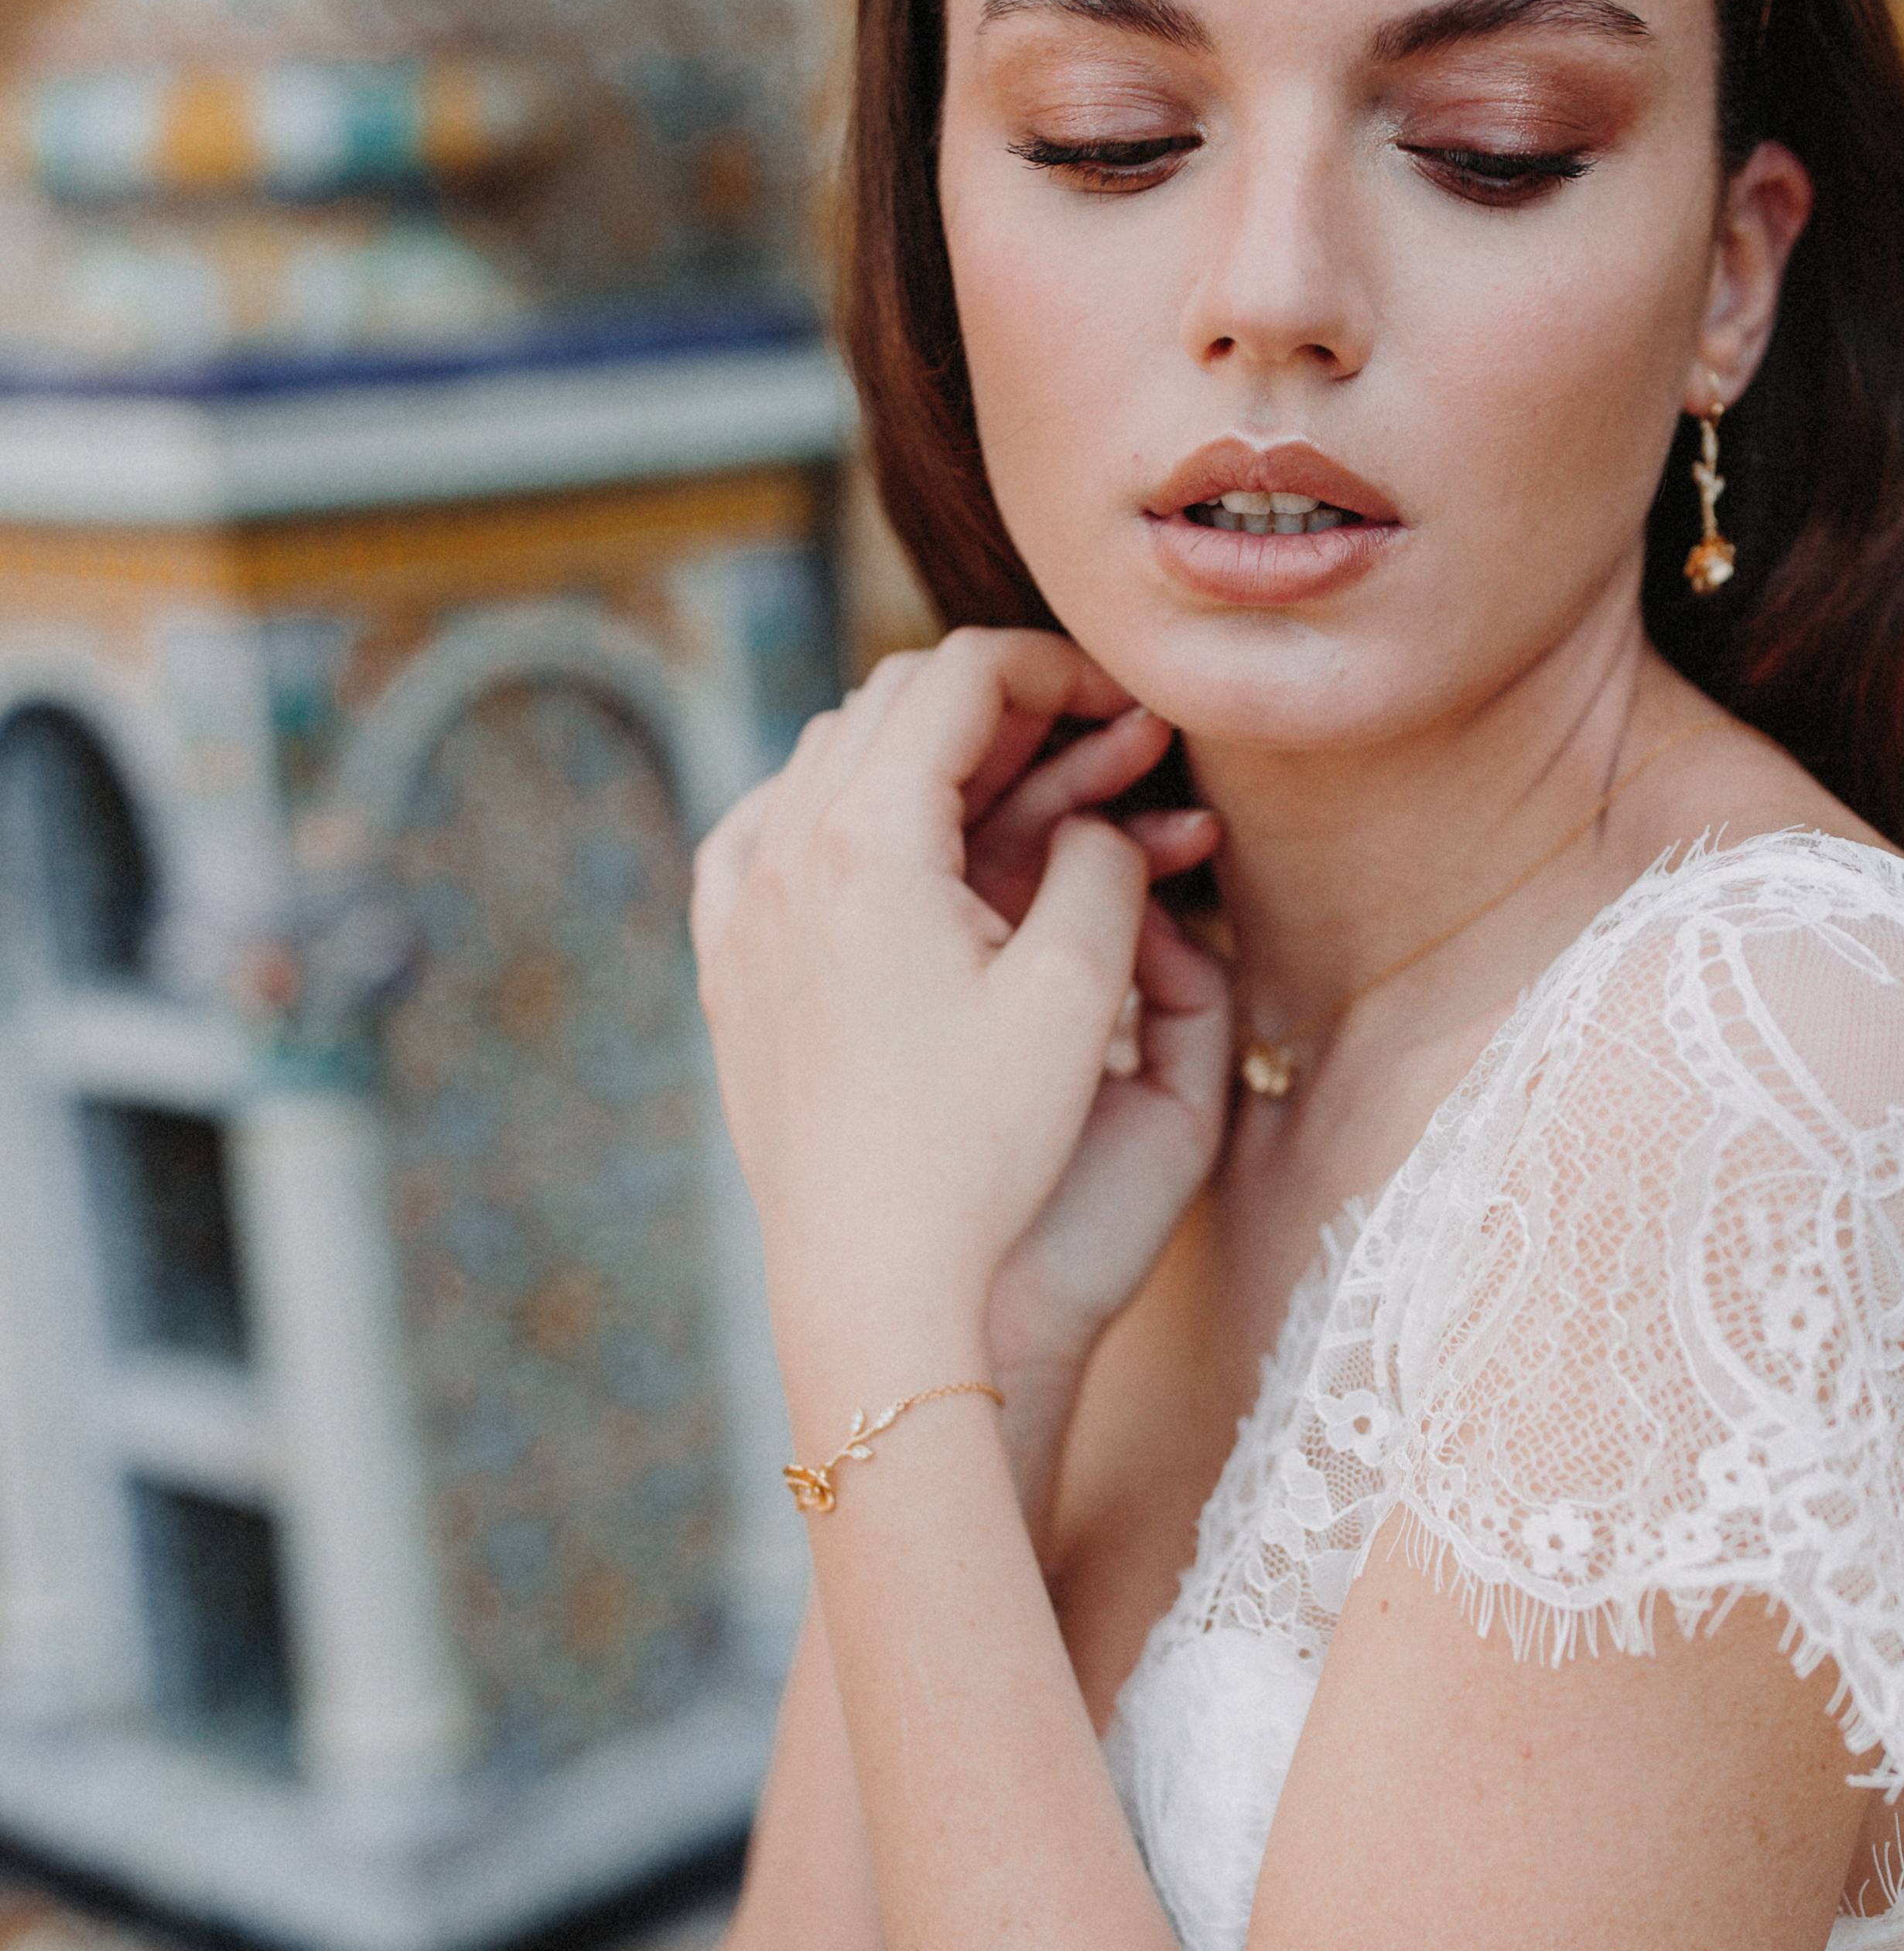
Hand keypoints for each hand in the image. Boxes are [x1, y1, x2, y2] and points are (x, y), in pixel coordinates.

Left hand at [693, 631, 1232, 1426]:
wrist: (873, 1281)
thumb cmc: (983, 1149)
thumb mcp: (1079, 994)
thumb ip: (1103, 865)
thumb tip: (1096, 820)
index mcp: (869, 838)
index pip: (960, 674)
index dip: (1058, 668)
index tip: (1126, 705)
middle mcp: (783, 854)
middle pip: (891, 704)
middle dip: (1000, 706)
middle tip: (1093, 747)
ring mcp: (741, 912)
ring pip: (826, 762)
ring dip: (925, 758)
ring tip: (1015, 800)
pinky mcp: (730, 972)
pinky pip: (761, 839)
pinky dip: (833, 814)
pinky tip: (885, 849)